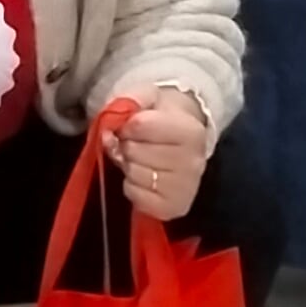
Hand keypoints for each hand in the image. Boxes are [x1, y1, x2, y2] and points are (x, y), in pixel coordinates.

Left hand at [103, 90, 213, 222]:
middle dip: (125, 145)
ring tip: (139, 159)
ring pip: (134, 174)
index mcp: (190, 131)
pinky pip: (135, 196)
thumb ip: (129, 100)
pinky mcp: (174, 208)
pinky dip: (131, 186)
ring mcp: (185, 188)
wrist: (182, 143)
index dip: (126, 124)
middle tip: (133, 143)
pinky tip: (143, 178)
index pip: (140, 126)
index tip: (130, 125)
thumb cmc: (161, 118)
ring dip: (127, 165)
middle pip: (134, 152)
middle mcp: (193, 162)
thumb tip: (112, 121)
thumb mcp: (149, 98)